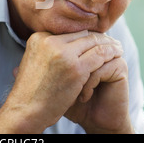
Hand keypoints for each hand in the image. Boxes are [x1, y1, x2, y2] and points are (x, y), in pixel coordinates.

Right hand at [2, 30, 124, 132]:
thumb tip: (60, 46)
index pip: (68, 32)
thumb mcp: (31, 62)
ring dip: (107, 44)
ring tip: (117, 48)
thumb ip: (45, 51)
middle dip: (97, 38)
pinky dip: (110, 55)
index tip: (96, 40)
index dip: (84, 36)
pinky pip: (99, 56)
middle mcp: (49, 41)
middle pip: (81, 34)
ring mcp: (62, 54)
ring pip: (93, 42)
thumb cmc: (30, 91)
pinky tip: (118, 56)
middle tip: (111, 41)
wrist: (25, 111)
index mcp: (38, 38)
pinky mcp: (75, 68)